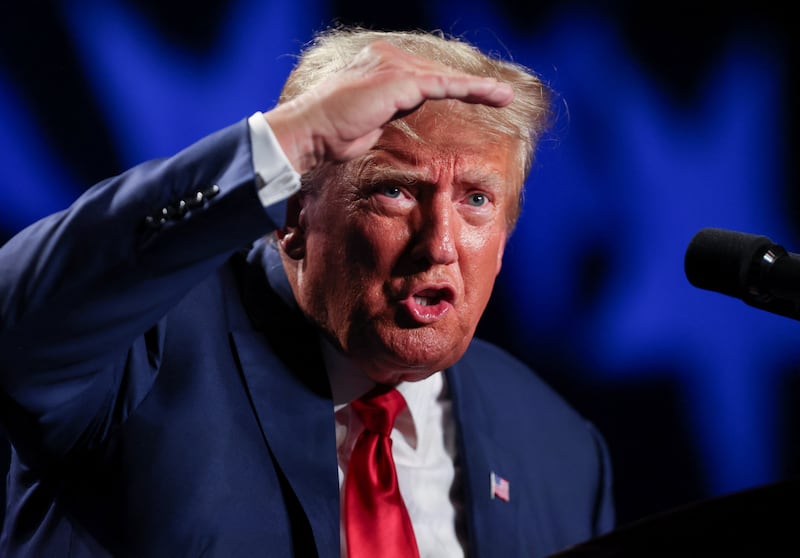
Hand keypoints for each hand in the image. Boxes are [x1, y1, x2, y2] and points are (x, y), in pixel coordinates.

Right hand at [264, 40, 513, 173]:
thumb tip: (400, 113)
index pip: (423, 74)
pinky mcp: (399, 80)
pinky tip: (492, 96)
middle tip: (500, 94)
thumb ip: (388, 110)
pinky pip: (442, 84)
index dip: (450, 85)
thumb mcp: (367, 118)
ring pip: (445, 76)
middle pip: (438, 72)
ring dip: (478, 88)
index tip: (474, 95)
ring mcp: (392, 65)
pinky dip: (470, 90)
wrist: (310, 133)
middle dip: (470, 85)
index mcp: (377, 63)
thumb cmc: (332, 134)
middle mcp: (386, 56)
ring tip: (505, 96)